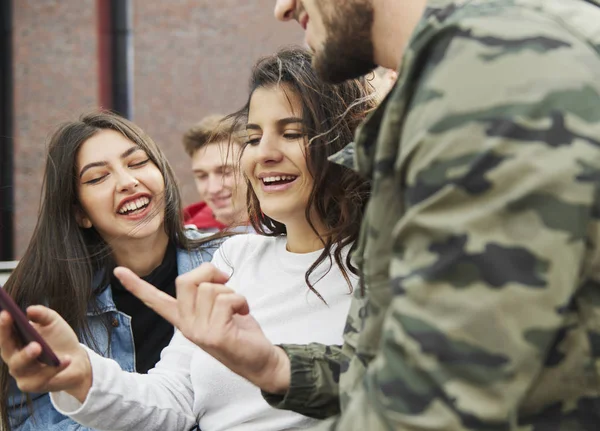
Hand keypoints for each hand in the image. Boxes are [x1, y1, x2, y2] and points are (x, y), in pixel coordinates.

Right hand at [0, 306, 92, 401]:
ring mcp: (22, 373)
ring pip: (19, 367)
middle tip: (15, 328)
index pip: (5, 333)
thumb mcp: (54, 322)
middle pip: (6, 350)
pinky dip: (54, 368)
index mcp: (16, 341)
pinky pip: (41, 377)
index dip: (3, 324)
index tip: (6, 313)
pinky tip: (66, 359)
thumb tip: (29, 310)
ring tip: (38, 346)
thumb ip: (43, 314)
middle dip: (9, 339)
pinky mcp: (34, 385)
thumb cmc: (60, 339)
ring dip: (27, 356)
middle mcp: (14, 357)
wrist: (77, 360)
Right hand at [114, 263, 290, 393]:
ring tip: (237, 307)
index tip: (118, 271)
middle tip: (226, 281)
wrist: (260, 361)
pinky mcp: (214, 335)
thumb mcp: (219, 308)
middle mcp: (186, 326)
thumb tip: (214, 273)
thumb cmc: (241, 331)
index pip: (156, 300)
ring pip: (209, 289)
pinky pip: (226, 299)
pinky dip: (240, 301)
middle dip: (209, 272)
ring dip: (231, 291)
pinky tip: (243, 313)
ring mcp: (198, 332)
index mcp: (185, 318)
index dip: (137, 285)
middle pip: (186, 280)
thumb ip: (209, 292)